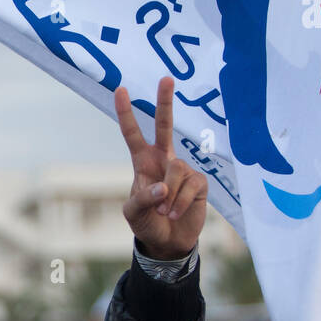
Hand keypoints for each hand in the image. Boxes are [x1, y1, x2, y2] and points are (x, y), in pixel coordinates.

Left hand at [114, 77, 206, 260]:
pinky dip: (180, 204)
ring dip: (169, 196)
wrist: (167, 242)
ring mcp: (183, 169)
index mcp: (143, 162)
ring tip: (164, 212)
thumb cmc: (146, 222)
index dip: (126, 113)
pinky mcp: (200, 182)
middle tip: (166, 78)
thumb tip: (163, 187)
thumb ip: (143, 199)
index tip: (121, 89)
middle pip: (165, 126)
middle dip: (165, 102)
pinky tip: (176, 213)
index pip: (133, 134)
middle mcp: (164, 160)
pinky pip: (190, 187)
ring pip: (176, 170)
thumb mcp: (133, 213)